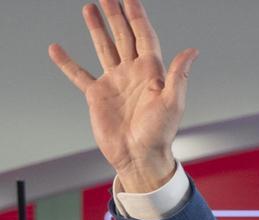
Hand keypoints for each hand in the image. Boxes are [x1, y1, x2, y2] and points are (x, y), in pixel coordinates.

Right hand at [49, 0, 197, 191]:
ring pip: (104, 48)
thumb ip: (178, 74)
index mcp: (151, 72)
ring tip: (89, 9)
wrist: (139, 156)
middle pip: (123, 36)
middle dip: (115, 15)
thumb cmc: (159, 134)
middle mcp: (133, 73)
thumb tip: (192, 51)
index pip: (144, 35)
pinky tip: (57, 49)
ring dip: (97, 28)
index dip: (137, 16)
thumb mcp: (173, 102)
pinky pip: (79, 74)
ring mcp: (114, 83)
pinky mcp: (97, 96)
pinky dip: (67, 62)